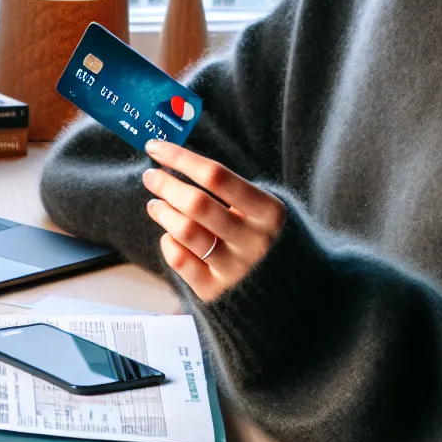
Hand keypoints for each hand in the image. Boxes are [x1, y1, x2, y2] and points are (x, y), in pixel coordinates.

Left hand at [141, 139, 286, 301]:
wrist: (290, 294)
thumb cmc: (267, 237)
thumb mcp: (264, 209)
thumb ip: (230, 190)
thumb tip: (177, 162)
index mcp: (269, 212)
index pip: (217, 176)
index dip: (181, 158)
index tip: (155, 147)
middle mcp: (254, 241)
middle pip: (196, 203)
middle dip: (165, 184)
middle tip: (150, 176)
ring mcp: (234, 269)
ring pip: (183, 231)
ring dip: (162, 212)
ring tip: (155, 204)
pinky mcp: (215, 291)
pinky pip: (179, 259)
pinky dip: (168, 242)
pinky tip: (170, 235)